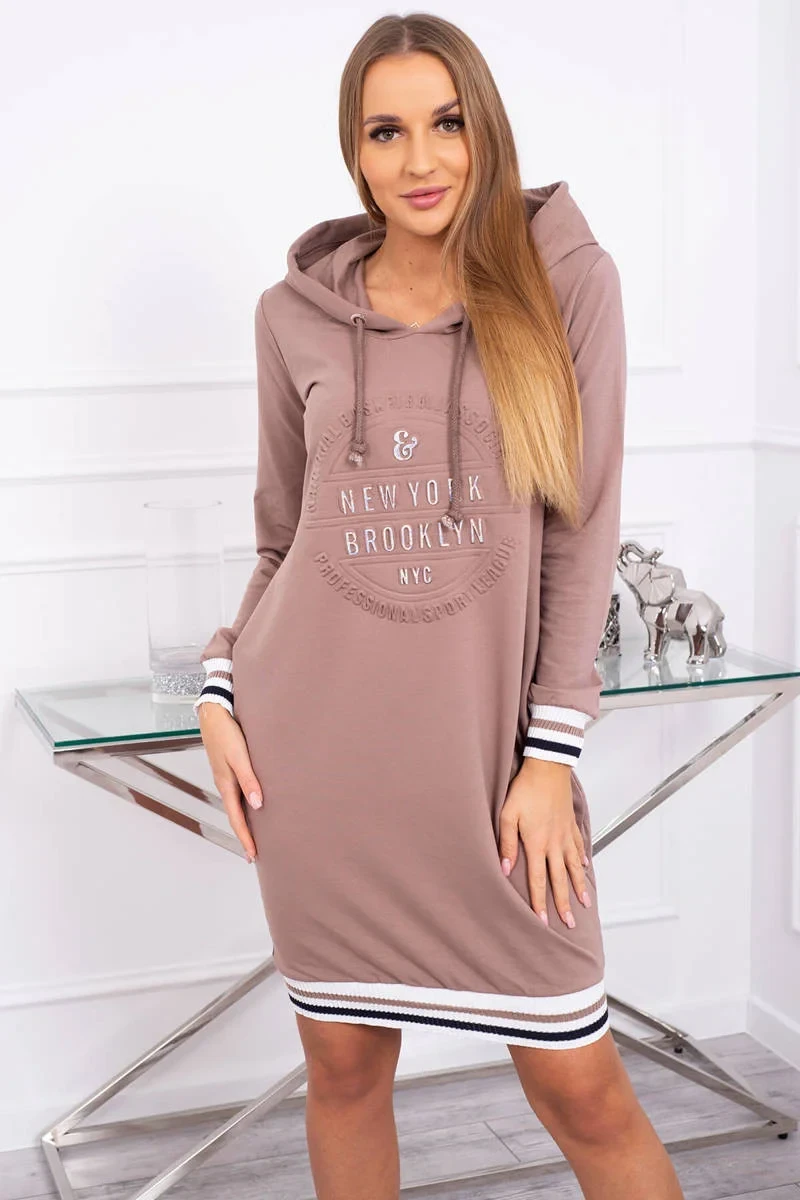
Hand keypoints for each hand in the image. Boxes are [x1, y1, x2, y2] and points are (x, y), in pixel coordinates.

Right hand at [198, 704, 261, 862]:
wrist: (214, 712)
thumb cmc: (226, 732)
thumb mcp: (238, 756)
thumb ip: (249, 779)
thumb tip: (258, 804)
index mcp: (226, 784)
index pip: (236, 818)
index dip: (245, 837)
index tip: (253, 855)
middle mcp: (225, 783)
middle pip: (236, 815)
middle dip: (245, 834)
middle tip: (255, 852)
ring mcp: (226, 776)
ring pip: (237, 804)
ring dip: (245, 820)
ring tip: (256, 833)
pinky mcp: (229, 767)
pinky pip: (238, 792)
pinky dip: (245, 804)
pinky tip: (253, 803)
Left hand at [498, 758, 591, 928]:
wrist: (548, 767)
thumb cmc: (524, 789)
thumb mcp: (508, 815)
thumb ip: (507, 844)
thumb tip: (506, 869)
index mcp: (537, 844)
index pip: (538, 880)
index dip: (540, 902)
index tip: (543, 921)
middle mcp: (554, 843)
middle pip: (560, 879)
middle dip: (564, 903)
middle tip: (569, 922)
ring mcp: (565, 834)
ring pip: (574, 866)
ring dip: (579, 886)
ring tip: (584, 902)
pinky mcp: (571, 823)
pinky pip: (579, 846)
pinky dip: (582, 859)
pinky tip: (585, 867)